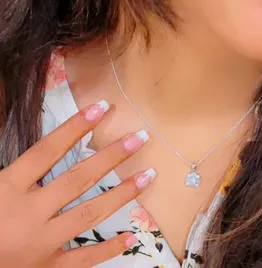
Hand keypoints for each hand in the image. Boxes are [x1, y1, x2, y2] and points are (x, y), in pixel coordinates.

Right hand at [0, 101, 152, 266]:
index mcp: (6, 190)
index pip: (47, 150)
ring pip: (89, 214)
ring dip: (122, 194)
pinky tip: (132, 236)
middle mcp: (29, 214)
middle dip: (111, 156)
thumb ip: (11, 167)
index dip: (75, 127)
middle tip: (139, 138)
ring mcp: (41, 243)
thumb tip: (36, 150)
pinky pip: (83, 260)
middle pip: (78, 178)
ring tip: (148, 176)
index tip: (101, 107)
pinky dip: (108, 250)